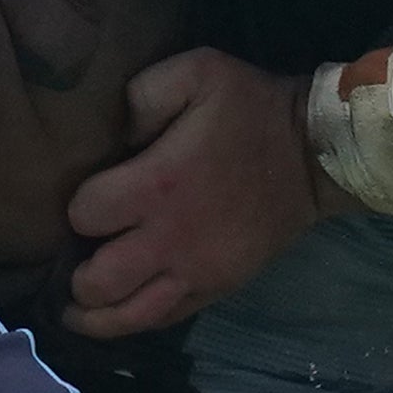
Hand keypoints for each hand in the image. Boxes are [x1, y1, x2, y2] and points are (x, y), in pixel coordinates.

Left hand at [64, 49, 322, 335]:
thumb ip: (141, 94)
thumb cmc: (252, 110)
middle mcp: (170, 240)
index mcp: (157, 185)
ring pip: (127, 316)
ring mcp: (195, 272)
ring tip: (77, 307)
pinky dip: (132, 320)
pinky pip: (162, 319)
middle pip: (98, 281)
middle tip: (76, 259)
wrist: (316, 155)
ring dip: (94, 314)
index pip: (85, 216)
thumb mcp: (198, 72)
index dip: (77, 210)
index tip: (85, 201)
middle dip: (78, 274)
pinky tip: (115, 313)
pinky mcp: (216, 289)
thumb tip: (113, 133)